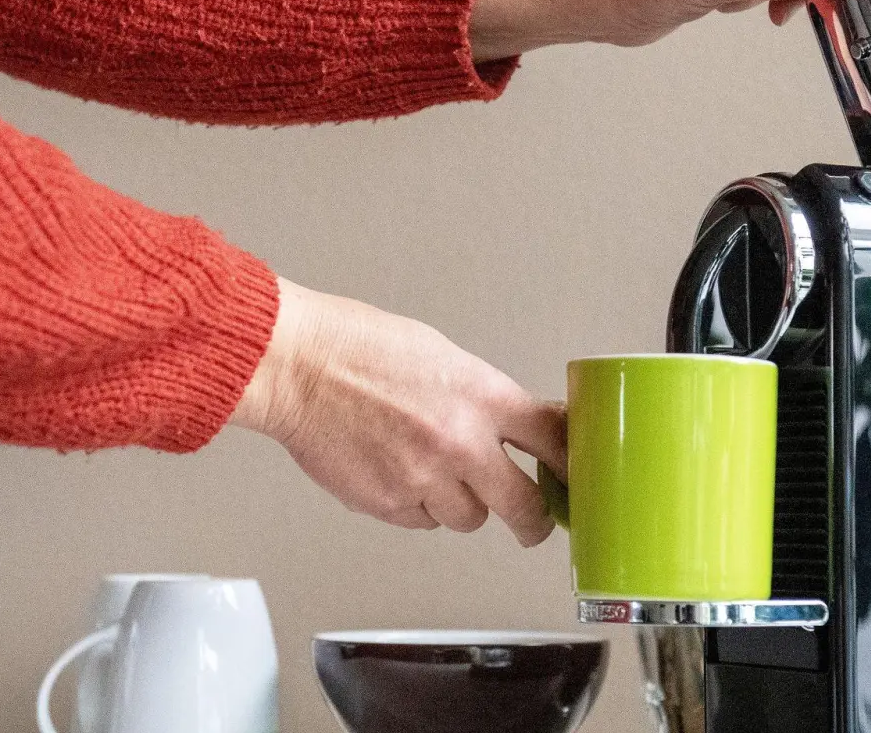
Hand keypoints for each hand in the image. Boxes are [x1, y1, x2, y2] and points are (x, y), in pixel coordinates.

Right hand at [230, 278, 565, 546]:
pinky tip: (399, 472)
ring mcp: (423, 479)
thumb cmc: (356, 348)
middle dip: (532, 519)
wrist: (295, 366)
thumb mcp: (442, 355)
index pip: (553, 441)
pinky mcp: (388, 505)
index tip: (576, 475)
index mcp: (480, 395)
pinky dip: (418, 506)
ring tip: (436, 471)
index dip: (572, 464)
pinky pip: (422, 522)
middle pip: (524, 507)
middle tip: (531, 520)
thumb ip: (483, 397)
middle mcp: (459, 443)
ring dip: (462, 503)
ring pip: (468, 519)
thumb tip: (515, 426)